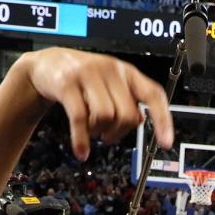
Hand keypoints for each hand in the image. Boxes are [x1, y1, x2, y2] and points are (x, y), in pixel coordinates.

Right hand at [18, 48, 172, 158]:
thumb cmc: (85, 78)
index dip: (163, 120)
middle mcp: (111, 70)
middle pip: (127, 114)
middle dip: (119, 133)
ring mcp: (88, 75)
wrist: (49, 63)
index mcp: (127, 72)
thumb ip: (128, 101)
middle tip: (108, 136)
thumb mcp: (111, 85)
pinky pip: (80, 119)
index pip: (153, 95)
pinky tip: (81, 151)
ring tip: (93, 132)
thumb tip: (141, 120)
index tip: (166, 143)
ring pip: (105, 116)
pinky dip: (82, 140)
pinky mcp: (67, 84)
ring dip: (99, 132)